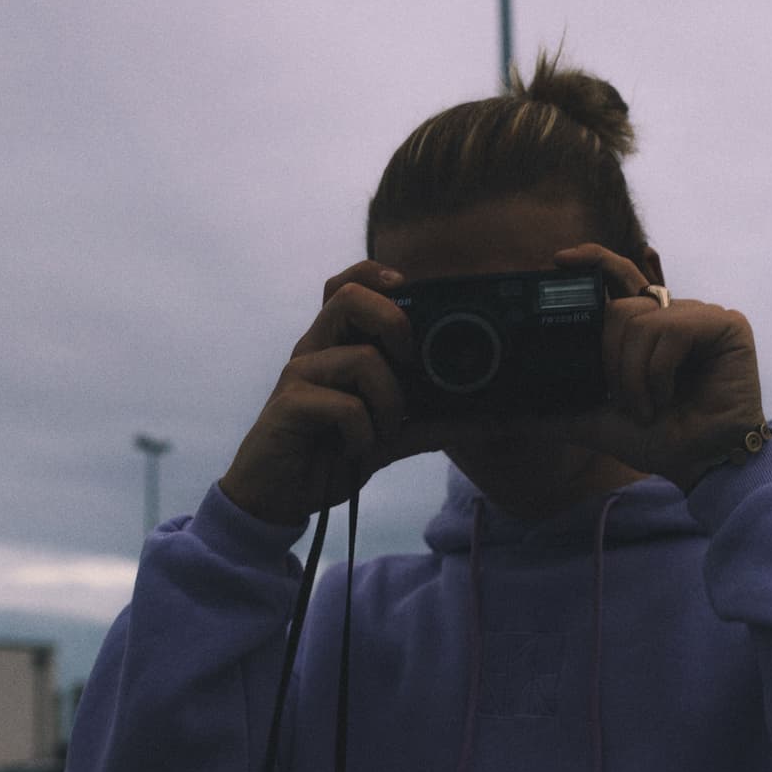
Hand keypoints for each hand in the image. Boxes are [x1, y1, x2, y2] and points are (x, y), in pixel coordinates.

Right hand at [219, 261, 464, 525]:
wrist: (278, 498)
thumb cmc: (329, 456)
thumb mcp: (391, 436)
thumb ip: (433, 422)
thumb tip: (493, 418)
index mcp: (335, 345)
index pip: (348, 283)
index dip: (378, 273)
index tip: (411, 289)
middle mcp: (314, 350)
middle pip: (347, 295)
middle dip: (394, 323)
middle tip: (411, 364)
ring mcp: (299, 375)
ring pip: (361, 357)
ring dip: (390, 400)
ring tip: (385, 431)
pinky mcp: (289, 405)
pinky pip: (345, 406)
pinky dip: (364, 433)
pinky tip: (355, 450)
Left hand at [532, 243, 765, 490]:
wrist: (699, 465)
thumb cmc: (659, 440)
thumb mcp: (596, 421)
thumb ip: (557, 412)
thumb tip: (503, 418)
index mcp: (648, 329)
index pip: (617, 279)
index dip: (592, 262)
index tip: (557, 261)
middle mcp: (674, 314)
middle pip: (620, 308)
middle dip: (610, 361)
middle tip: (622, 400)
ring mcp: (702, 315)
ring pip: (640, 321)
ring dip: (632, 375)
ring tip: (648, 408)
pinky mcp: (726, 324)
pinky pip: (669, 329)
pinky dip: (657, 371)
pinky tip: (668, 398)